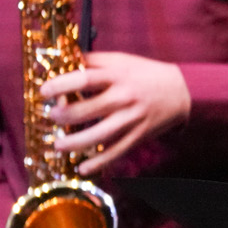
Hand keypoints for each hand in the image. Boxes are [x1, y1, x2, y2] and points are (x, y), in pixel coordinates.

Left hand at [42, 51, 190, 175]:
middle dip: (63, 116)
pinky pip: (117, 151)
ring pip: (99, 135)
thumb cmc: (146, 73)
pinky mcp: (139, 134)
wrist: (184, 90)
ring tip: (58, 145)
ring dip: (75, 143)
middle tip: (51, 116)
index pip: (84, 79)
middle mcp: (124, 97)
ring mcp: (132, 118)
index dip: (61, 85)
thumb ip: (93, 62)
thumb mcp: (121, 60)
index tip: (44, 91)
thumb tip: (61, 63)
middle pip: (88, 109)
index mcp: (117, 75)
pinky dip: (100, 162)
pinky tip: (83, 168)